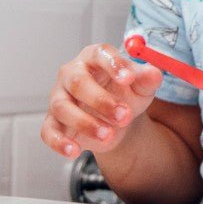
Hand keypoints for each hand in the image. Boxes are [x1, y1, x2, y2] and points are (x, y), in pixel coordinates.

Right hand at [41, 43, 162, 158]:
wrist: (117, 119)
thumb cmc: (127, 93)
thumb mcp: (142, 86)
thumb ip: (149, 78)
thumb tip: (154, 74)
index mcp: (95, 57)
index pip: (99, 54)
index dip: (113, 64)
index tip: (128, 78)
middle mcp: (72, 74)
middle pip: (78, 81)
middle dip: (101, 100)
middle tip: (123, 115)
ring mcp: (59, 97)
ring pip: (63, 107)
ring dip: (85, 123)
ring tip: (108, 134)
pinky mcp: (53, 122)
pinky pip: (48, 131)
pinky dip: (59, 142)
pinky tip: (75, 150)